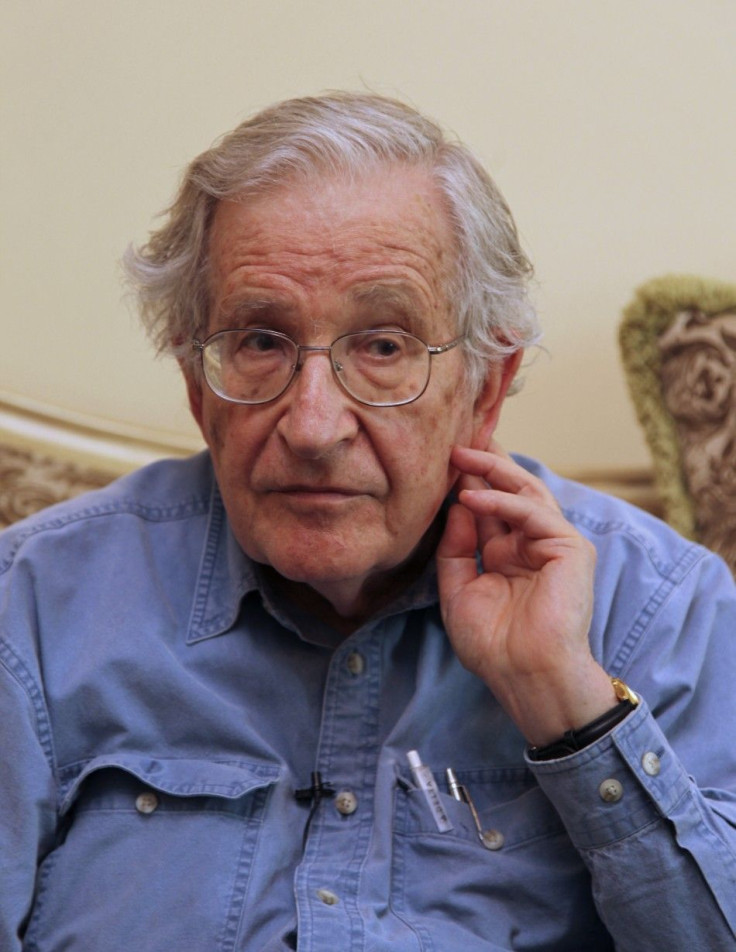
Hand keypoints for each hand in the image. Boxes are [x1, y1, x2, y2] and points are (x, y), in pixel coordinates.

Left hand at [436, 442, 615, 745]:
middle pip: (510, 491)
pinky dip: (502, 503)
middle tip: (456, 442)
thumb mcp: (459, 591)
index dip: (469, 481)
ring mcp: (554, 544)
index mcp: (508, 555)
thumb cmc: (494, 645)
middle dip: (484, 464)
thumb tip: (457, 505)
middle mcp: (531, 545)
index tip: (443, 458)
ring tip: (461, 455)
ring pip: (526, 493)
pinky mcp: (570, 548)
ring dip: (493, 471)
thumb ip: (456, 548)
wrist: (525, 675)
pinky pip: (534, 513)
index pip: (490, 508)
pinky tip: (472, 498)